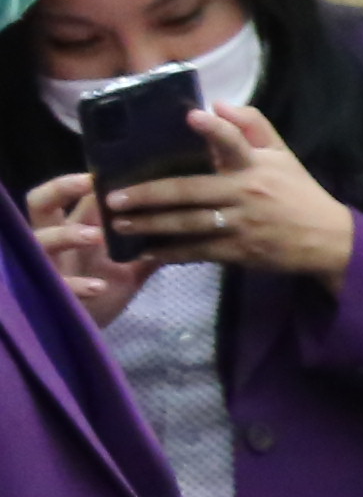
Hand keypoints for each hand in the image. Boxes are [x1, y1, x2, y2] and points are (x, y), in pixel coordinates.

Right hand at [22, 176, 141, 327]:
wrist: (91, 328)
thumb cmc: (104, 289)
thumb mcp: (131, 266)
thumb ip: (150, 246)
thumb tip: (187, 226)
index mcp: (73, 227)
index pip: (73, 193)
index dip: (87, 178)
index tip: (112, 169)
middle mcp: (55, 240)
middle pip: (41, 202)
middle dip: (60, 188)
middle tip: (89, 184)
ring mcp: (49, 264)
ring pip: (41, 239)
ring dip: (68, 234)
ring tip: (96, 236)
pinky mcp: (51, 292)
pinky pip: (56, 284)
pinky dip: (77, 285)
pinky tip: (99, 286)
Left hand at [84, 103, 352, 282]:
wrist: (329, 240)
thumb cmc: (300, 194)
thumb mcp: (284, 155)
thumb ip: (253, 127)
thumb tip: (218, 104)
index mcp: (256, 166)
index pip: (236, 141)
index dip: (214, 129)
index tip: (191, 116)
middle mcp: (246, 193)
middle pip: (190, 191)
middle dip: (149, 194)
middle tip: (114, 197)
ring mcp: (242, 225)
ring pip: (187, 224)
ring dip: (150, 224)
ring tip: (120, 223)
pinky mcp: (241, 251)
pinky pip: (199, 251)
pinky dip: (172, 252)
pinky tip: (148, 251)